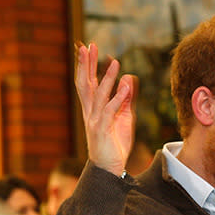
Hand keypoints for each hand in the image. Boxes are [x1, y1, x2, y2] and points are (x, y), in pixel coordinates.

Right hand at [75, 43, 136, 175]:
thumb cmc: (115, 143)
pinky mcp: (102, 130)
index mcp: (92, 109)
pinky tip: (125, 86)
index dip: (87, 65)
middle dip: (86, 65)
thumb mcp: (123, 117)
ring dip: (107, 78)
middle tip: (88, 46)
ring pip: (99, 95)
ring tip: (115, 62)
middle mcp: (90, 112)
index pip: (87, 82)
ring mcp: (94, 121)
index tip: (88, 47)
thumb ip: (125, 99)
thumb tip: (129, 79)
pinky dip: (117, 98)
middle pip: (85, 84)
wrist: (111, 168)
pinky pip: (110, 111)